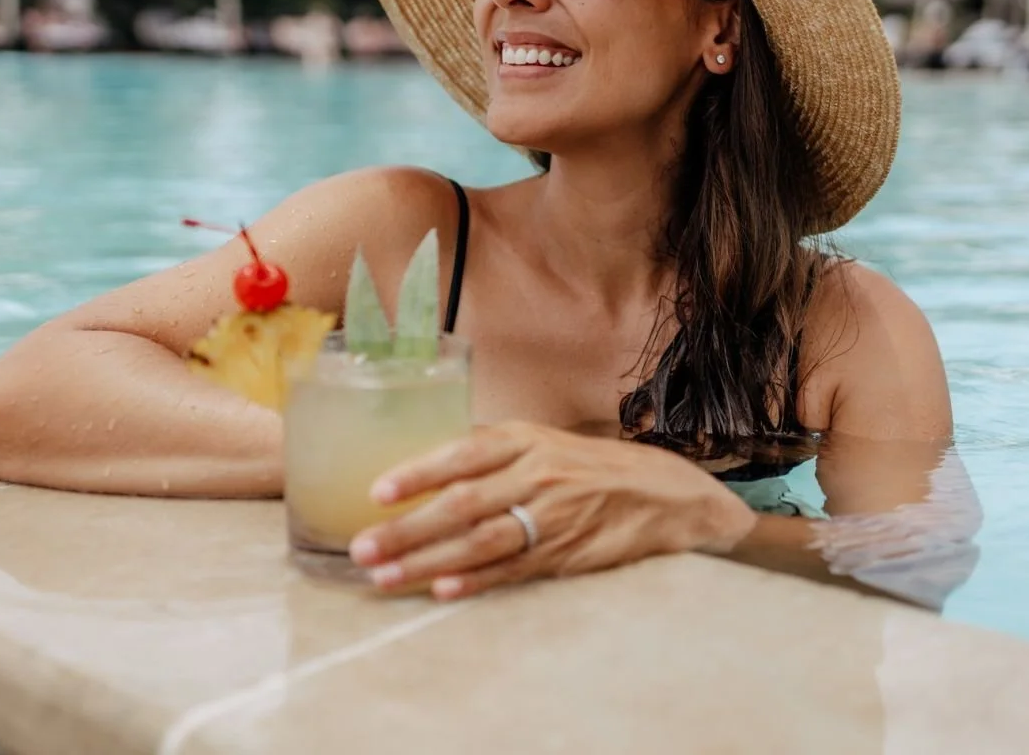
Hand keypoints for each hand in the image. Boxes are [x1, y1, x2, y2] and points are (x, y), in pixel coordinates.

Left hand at [348, 421, 757, 599]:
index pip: (462, 452)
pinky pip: (512, 569)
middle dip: (407, 528)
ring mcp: (551, 517)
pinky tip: (442, 589)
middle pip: (462, 503)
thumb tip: (427, 463)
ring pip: (480, 542)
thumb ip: (491, 452)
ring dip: (427, 561)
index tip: (376, 492)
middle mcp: (536, 474)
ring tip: (385, 577)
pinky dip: (476, 581)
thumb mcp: (544, 441)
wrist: (665, 493)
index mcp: (526, 440)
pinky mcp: (564, 553)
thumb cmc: (590, 466)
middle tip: (363, 547)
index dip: (418, 472)